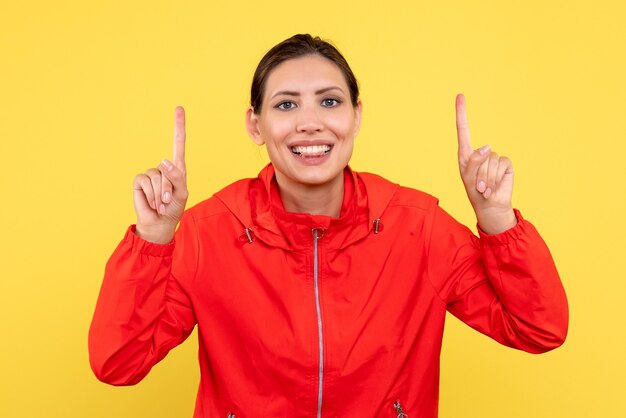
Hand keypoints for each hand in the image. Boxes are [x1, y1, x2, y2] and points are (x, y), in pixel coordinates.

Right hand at [132, 106, 188, 242]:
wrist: (159, 223)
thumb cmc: (173, 208)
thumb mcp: (181, 193)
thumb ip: (176, 176)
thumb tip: (163, 160)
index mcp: (177, 168)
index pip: (178, 143)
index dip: (178, 126)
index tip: (179, 108)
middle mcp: (163, 168)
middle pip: (168, 169)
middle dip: (170, 188)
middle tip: (169, 201)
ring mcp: (150, 173)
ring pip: (157, 177)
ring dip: (161, 194)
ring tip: (161, 203)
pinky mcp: (139, 180)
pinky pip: (146, 182)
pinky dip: (151, 195)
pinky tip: (152, 202)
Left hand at [455, 94, 515, 233]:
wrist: (490, 205)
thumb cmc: (475, 192)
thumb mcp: (468, 177)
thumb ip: (474, 161)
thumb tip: (487, 147)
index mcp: (466, 153)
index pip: (463, 129)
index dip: (462, 112)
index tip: (460, 95)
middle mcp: (480, 152)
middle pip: (479, 155)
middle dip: (477, 174)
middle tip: (477, 185)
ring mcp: (494, 157)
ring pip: (490, 162)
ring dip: (486, 179)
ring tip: (484, 187)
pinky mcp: (505, 163)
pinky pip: (501, 165)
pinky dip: (496, 178)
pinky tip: (494, 185)